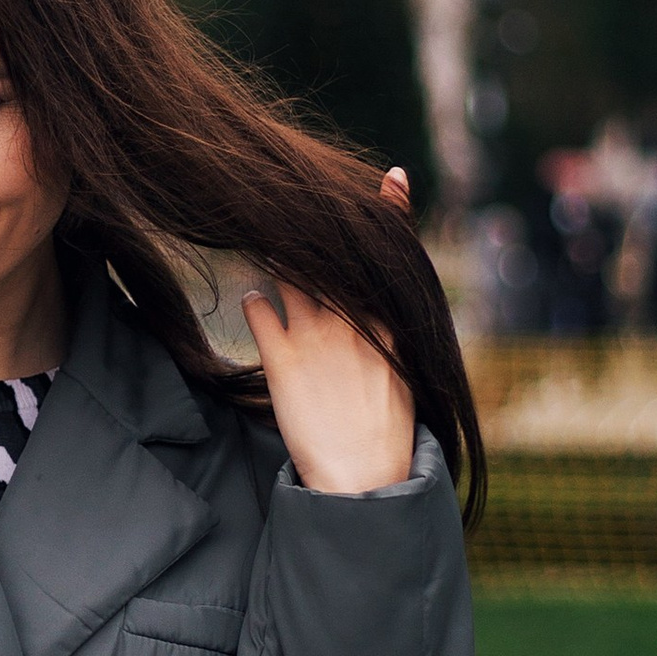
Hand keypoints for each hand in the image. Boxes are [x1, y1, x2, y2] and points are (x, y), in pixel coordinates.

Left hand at [241, 168, 417, 494]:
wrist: (362, 478)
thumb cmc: (387, 436)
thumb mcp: (404, 380)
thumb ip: (390, 344)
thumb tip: (379, 326)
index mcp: (390, 326)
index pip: (391, 258)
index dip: (391, 212)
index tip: (391, 177)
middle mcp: (354, 321)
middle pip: (329, 257)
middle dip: (311, 233)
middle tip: (291, 212)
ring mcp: (317, 336)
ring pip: (290, 273)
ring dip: (278, 261)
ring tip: (268, 251)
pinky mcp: (280, 358)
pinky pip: (257, 307)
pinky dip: (253, 299)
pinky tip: (252, 299)